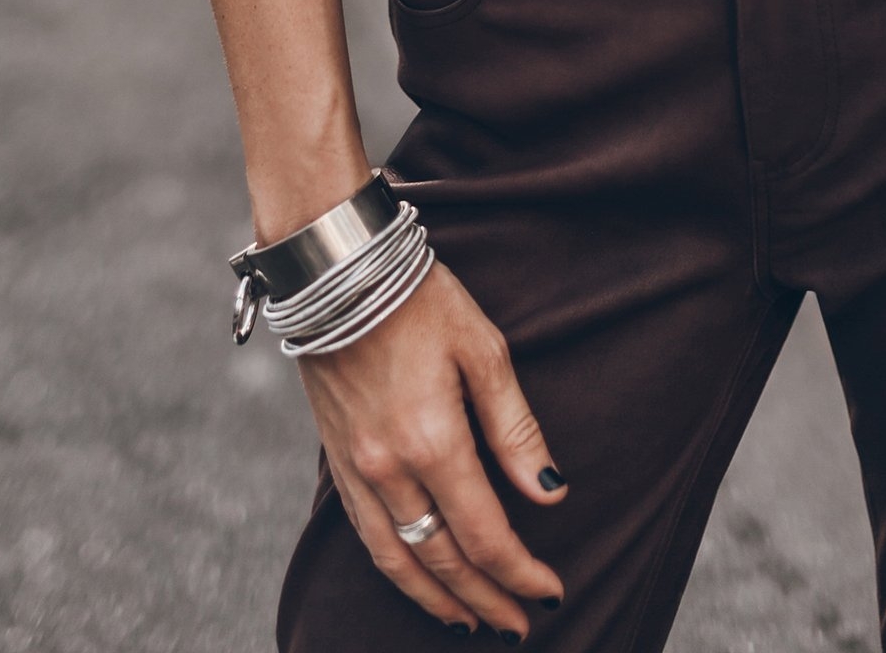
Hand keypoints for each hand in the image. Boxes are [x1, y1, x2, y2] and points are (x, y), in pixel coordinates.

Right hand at [296, 260, 566, 637]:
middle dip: (485, 598)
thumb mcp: (483, 348)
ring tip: (470, 622)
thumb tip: (549, 493)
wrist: (336, 268)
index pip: (485, 535)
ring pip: (397, 558)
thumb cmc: (418, 298)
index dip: (520, 573)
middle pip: (443, 559)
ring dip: (436, 598)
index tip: (551, 592)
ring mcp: (354, 467)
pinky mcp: (334, 456)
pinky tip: (413, 576)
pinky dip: (394, 567)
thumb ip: (515, 428)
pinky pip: (364, 533)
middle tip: (519, 625)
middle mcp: (387, 468)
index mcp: (432, 442)